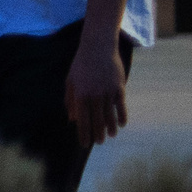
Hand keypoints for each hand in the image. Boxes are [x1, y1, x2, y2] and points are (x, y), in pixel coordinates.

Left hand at [64, 29, 126, 147]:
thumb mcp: (70, 81)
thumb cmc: (81, 65)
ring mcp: (108, 92)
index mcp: (80, 95)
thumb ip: (70, 101)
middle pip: (97, 120)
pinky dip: (121, 116)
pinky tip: (121, 125)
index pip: (82, 119)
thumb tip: (72, 119)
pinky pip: (121, 106)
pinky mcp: (119, 87)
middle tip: (98, 143)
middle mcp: (94, 95)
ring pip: (110, 115)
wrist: (98, 48)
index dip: (83, 133)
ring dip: (110, 127)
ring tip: (110, 136)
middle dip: (97, 133)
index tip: (84, 143)